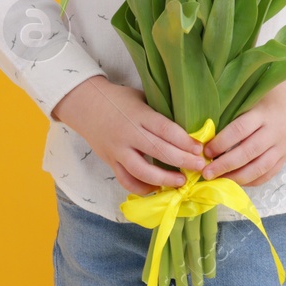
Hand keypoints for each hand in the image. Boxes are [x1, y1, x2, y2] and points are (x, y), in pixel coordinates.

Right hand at [51, 77, 208, 194]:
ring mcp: (117, 150)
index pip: (165, 129)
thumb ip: (158, 113)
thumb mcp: (141, 98)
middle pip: (158, 151)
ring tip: (181, 181)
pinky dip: (141, 187)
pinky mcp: (110, 162)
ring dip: (163, 179)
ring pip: (141, 171)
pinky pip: (126, 180)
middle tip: (200, 167)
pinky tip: (156, 188)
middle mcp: (128, 134)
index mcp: (138, 115)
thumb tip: (187, 127)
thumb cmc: (118, 99)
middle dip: (182, 161)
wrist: (85, 104)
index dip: (184, 141)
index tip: (200, 148)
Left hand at [199, 74, 285, 186]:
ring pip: (259, 168)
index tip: (205, 150)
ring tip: (219, 181)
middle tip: (206, 172)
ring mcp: (282, 146)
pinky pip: (269, 174)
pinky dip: (252, 181)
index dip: (221, 143)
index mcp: (264, 112)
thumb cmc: (273, 91)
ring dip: (237, 178)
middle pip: (248, 153)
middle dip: (225, 165)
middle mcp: (274, 131)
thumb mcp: (255, 93)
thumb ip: (236, 108)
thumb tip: (207, 126)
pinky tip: (236, 182)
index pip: (240, 131)